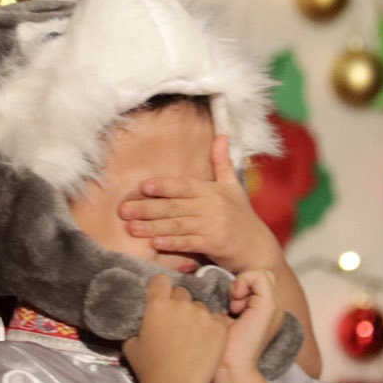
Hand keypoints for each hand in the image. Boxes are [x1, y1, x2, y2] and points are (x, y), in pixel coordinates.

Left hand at [120, 134, 281, 271]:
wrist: (258, 248)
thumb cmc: (242, 217)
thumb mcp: (234, 187)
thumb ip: (223, 162)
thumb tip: (221, 134)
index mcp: (214, 191)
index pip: (185, 186)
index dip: (164, 186)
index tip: (143, 187)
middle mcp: (214, 206)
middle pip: (175, 206)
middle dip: (147, 208)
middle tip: (123, 210)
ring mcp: (215, 226)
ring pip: (178, 225)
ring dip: (152, 227)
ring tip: (131, 228)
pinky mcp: (216, 245)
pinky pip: (189, 243)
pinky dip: (171, 244)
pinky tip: (154, 244)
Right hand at [122, 273, 227, 382]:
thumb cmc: (149, 370)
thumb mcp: (131, 344)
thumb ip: (137, 325)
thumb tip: (141, 320)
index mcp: (157, 305)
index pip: (161, 280)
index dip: (160, 288)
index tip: (161, 296)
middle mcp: (181, 305)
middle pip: (181, 292)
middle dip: (178, 303)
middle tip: (176, 322)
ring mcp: (202, 315)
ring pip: (200, 306)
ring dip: (195, 316)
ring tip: (192, 336)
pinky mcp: (220, 328)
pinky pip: (215, 319)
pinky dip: (211, 327)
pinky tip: (205, 342)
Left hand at [219, 268, 284, 377]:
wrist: (229, 368)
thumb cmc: (221, 347)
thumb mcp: (226, 318)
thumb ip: (231, 301)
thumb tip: (218, 284)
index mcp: (266, 312)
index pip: (259, 281)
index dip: (241, 285)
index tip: (228, 306)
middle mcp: (275, 309)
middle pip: (263, 275)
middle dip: (244, 282)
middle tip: (232, 304)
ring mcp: (275, 307)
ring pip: (262, 273)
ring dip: (243, 284)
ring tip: (234, 306)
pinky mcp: (269, 306)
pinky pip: (259, 276)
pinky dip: (243, 283)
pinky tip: (235, 305)